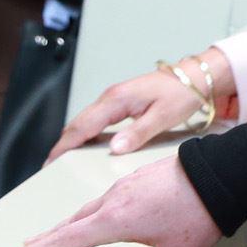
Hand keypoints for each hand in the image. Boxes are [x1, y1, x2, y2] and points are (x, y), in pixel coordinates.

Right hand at [0, 156, 221, 246]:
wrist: (225, 171)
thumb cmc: (202, 210)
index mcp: (115, 220)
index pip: (64, 242)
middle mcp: (114, 200)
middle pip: (69, 224)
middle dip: (44, 240)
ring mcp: (126, 185)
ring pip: (87, 208)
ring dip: (68, 224)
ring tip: (52, 235)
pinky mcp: (138, 177)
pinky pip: (105, 197)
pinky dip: (91, 210)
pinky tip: (96, 214)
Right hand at [49, 50, 236, 161]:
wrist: (196, 77)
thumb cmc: (183, 93)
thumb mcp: (163, 116)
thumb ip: (138, 133)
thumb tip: (114, 148)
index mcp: (116, 99)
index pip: (81, 126)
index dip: (63, 147)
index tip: (50, 164)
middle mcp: (111, 97)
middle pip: (77, 124)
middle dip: (62, 146)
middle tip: (50, 169)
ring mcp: (114, 99)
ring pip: (85, 121)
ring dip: (73, 140)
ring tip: (63, 163)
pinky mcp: (121, 102)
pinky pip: (96, 120)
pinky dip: (86, 134)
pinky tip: (86, 148)